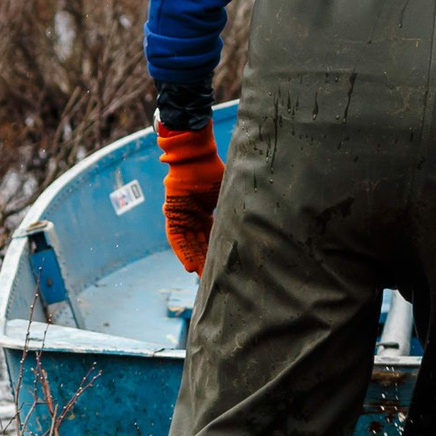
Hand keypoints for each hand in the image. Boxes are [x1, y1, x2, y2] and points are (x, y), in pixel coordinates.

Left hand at [158, 124, 223, 273]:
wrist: (195, 156)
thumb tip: (263, 214)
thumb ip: (237, 204)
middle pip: (200, 244)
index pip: (212, 237)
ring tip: (202, 278)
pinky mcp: (172, 214)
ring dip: (195, 260)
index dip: (217, 252)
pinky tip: (189, 266)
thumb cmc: (212, 169)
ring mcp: (182, 215)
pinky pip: (176, 238)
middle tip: (214, 280)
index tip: (226, 266)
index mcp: (206, 211)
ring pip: (188, 244)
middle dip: (206, 261)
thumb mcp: (228, 191)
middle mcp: (193, 216)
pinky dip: (182, 252)